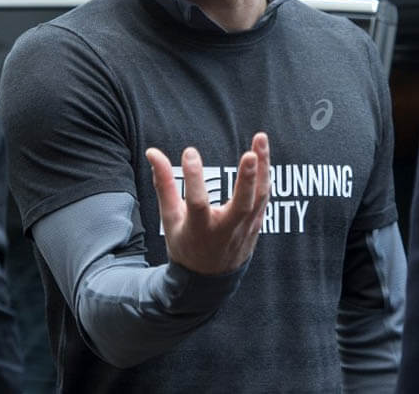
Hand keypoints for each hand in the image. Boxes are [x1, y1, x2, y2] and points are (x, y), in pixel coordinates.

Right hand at [146, 132, 270, 274]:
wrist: (209, 279)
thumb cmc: (186, 243)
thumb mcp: (170, 218)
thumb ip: (164, 184)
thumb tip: (153, 152)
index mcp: (199, 230)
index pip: (198, 202)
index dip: (193, 177)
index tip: (188, 152)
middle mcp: (226, 230)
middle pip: (242, 205)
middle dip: (247, 179)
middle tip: (250, 154)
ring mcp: (245, 228)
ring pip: (260, 197)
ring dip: (263, 168)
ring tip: (260, 138)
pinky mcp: (256, 224)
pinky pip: (264, 197)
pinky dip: (265, 176)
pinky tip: (263, 155)